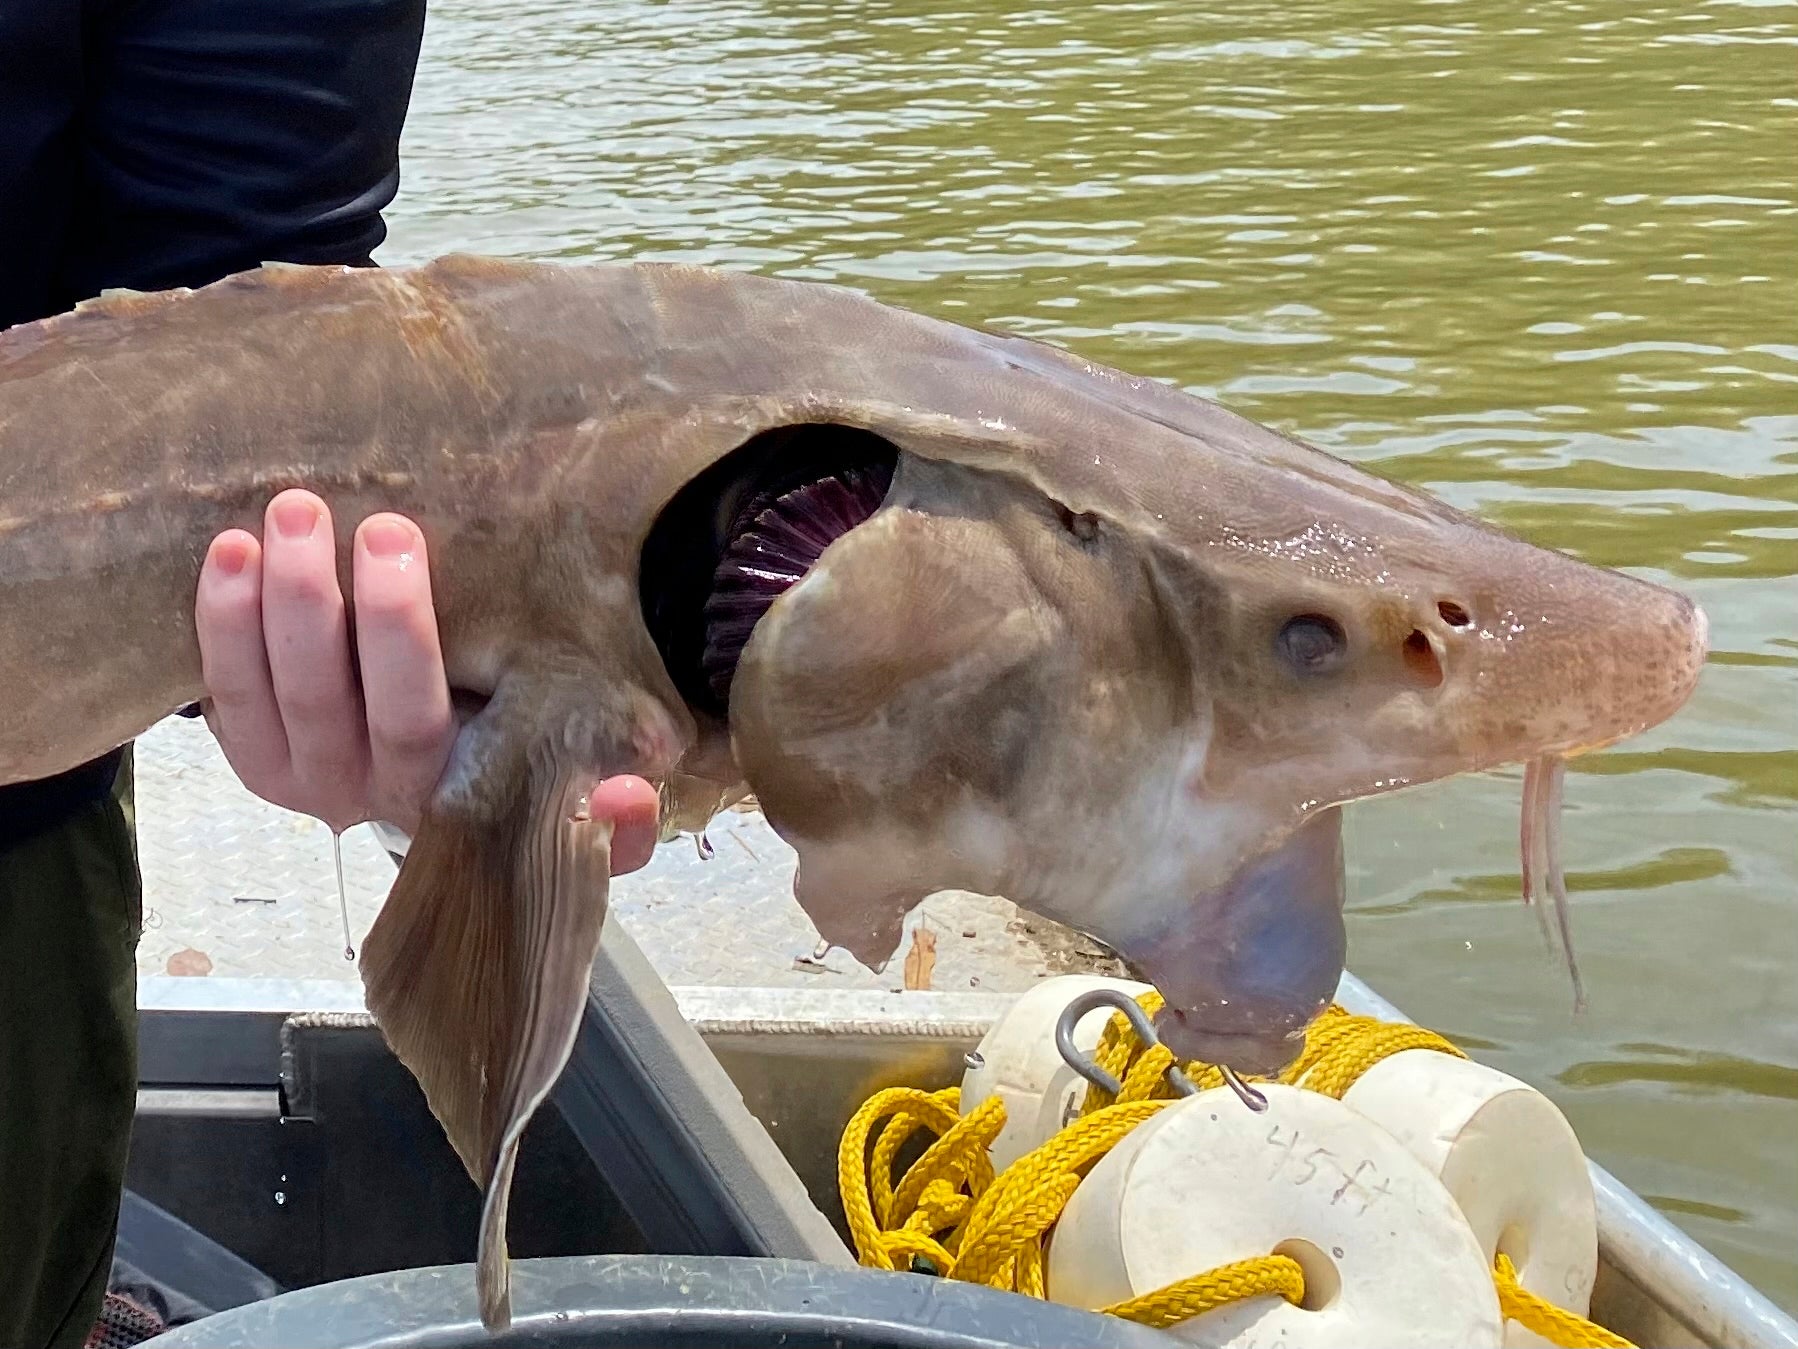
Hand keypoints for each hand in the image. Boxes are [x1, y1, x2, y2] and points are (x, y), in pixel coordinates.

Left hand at [192, 489, 659, 870]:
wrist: (451, 805)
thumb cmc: (522, 767)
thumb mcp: (578, 806)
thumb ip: (619, 821)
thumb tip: (622, 794)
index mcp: (442, 794)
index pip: (416, 719)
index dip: (398, 635)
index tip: (399, 537)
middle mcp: (362, 793)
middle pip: (330, 698)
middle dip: (332, 599)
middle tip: (350, 511)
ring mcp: (300, 778)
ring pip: (273, 690)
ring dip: (271, 599)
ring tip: (290, 513)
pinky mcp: (255, 757)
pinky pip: (225, 693)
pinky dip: (220, 621)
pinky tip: (231, 552)